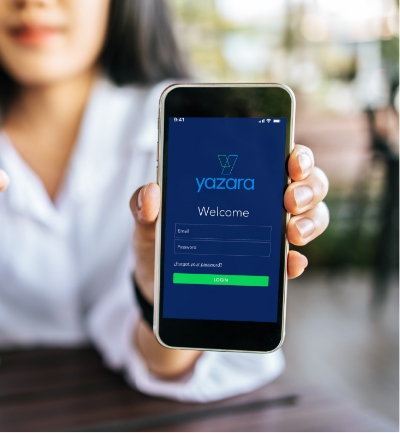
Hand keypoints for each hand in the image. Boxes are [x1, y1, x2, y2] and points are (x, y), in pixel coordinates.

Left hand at [129, 144, 328, 377]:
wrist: (158, 286)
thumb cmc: (158, 241)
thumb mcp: (147, 221)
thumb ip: (144, 204)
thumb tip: (151, 194)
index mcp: (235, 179)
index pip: (276, 156)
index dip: (295, 155)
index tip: (292, 162)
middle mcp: (261, 202)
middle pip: (306, 184)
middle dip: (308, 188)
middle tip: (290, 199)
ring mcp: (267, 234)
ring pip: (309, 218)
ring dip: (310, 222)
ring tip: (293, 232)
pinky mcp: (266, 267)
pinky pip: (291, 262)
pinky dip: (294, 262)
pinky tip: (290, 263)